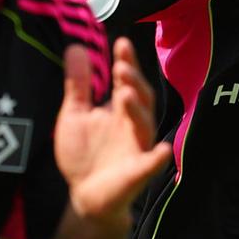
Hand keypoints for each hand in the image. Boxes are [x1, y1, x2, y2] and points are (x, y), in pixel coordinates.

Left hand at [54, 37, 171, 222]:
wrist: (84, 195)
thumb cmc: (84, 153)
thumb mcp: (74, 114)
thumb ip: (78, 84)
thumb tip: (76, 47)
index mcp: (119, 110)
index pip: (126, 81)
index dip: (126, 62)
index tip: (121, 44)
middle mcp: (132, 125)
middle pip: (140, 99)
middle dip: (133, 82)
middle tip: (120, 68)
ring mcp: (137, 148)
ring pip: (145, 125)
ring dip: (137, 110)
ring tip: (124, 94)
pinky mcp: (138, 173)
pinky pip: (151, 164)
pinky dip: (157, 159)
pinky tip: (163, 151)